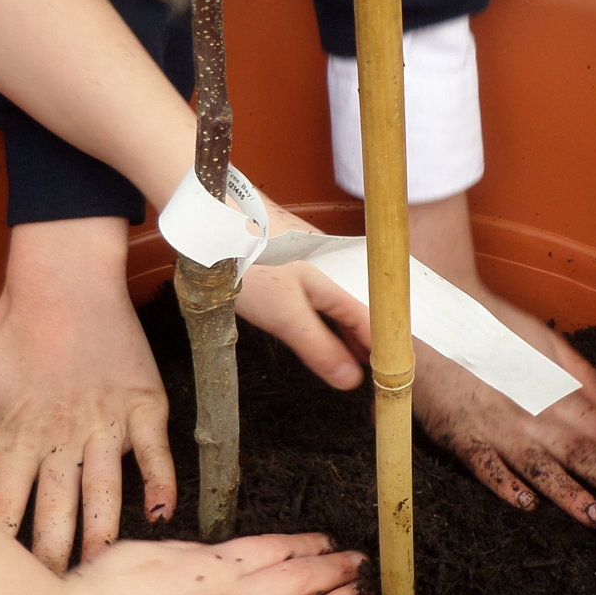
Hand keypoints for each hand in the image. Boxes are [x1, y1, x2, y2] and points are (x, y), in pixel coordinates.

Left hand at [0, 218, 172, 568]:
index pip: (3, 504)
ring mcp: (104, 421)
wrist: (64, 275)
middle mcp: (60, 435)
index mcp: (15, 433)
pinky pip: (155, 453)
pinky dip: (160, 484)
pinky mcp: (142, 404)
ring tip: (99, 574)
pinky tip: (161, 516)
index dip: (0, 546)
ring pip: (103, 491)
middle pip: (54, 509)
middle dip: (51, 559)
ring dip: (100, 534)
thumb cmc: (15, 324)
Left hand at [234, 202, 370, 391]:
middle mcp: (323, 267)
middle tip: (364, 372)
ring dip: (336, 329)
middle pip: (351, 310)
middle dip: (359, 341)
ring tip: (340, 355)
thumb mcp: (285, 314)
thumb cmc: (247, 260)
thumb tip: (350, 379)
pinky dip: (314, 313)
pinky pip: (308, 290)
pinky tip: (304, 320)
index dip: (380, 350)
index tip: (386, 376)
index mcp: (333, 282)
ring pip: (329, 300)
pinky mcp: (278, 256)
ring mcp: (301, 259)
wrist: (210, 216)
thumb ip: (318, 345)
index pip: (370, 322)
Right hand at [415, 283, 595, 522]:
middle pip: (584, 454)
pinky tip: (526, 503)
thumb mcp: (546, 339)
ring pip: (540, 466)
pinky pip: (484, 465)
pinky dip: (504, 484)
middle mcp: (532, 411)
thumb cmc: (492, 325)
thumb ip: (581, 375)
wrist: (436, 312)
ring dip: (570, 494)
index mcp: (555, 389)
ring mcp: (496, 425)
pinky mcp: (460, 435)